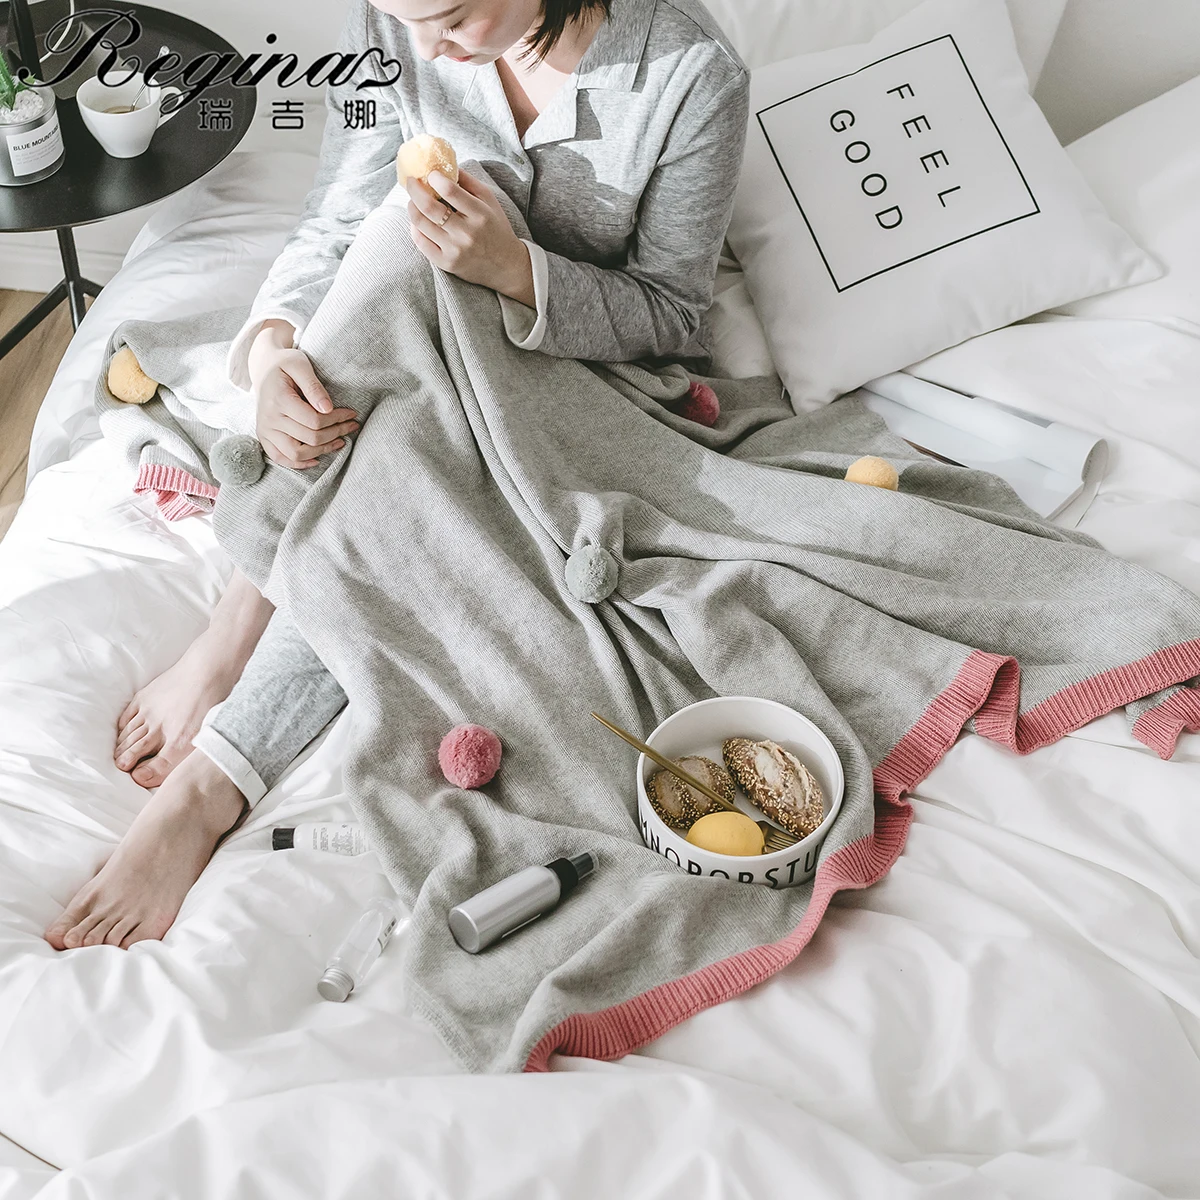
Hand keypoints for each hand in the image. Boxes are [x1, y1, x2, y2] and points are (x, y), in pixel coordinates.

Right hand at [248, 324, 358, 469]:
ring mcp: (265, 430)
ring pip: (297, 454)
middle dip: (336, 433)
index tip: (352, 413)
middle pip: (310, 438)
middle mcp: (269, 418)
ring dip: (322, 450)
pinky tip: (317, 459)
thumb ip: (314, 387)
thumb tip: (328, 409)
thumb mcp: (300, 365)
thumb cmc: (285, 364)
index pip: (315, 420)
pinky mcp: (264, 437)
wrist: (263, 368)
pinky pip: (280, 458)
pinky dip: (298, 464)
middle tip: (352, 425)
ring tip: (340, 442)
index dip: (338, 419)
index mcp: (278, 400)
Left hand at [407, 169, 535, 306]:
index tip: (430, 173)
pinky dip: (414, 227)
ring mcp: (455, 250)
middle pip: (429, 207)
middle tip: (411, 182)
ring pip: (420, 223)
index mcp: (480, 214)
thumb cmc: (496, 228)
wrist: (506, 266)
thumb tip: (445, 165)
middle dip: (414, 189)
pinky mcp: (446, 263)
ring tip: (413, 200)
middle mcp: (466, 234)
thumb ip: (468, 181)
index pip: (449, 190)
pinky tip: (417, 220)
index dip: (434, 178)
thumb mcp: (489, 201)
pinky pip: (420, 242)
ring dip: (412, 206)